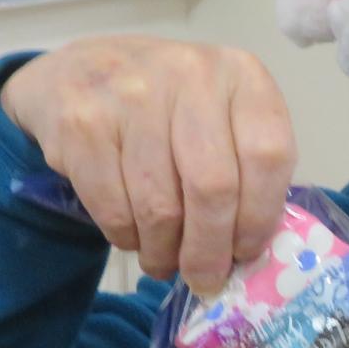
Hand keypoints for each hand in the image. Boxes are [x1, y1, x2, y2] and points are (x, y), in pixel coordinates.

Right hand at [0, 37, 297, 293]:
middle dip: (210, 251)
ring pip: (160, 207)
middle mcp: (190, 74)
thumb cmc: (168, 106)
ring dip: (164, 252)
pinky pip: (114, 208)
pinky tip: (133, 236)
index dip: (260, 217)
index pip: (268, 156)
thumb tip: (250, 254)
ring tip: (165, 261)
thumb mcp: (222, 114)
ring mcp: (131, 94)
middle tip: (205, 279)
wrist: (80, 68)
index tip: (247, 252)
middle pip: (213, 187)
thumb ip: (245, 167)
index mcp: (240, 75)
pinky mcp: (82, 123)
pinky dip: (127, 238)